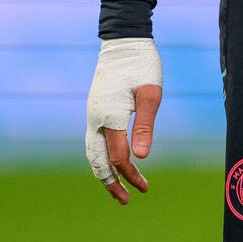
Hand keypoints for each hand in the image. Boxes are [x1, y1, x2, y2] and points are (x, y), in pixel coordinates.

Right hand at [85, 37, 162, 204]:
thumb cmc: (142, 65)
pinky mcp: (95, 108)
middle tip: (125, 201)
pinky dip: (100, 156)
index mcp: (108, 116)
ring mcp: (92, 113)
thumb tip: (140, 158)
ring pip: (92, 151)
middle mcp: (95, 117)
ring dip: (104, 171)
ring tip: (117, 188)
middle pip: (97, 160)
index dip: (130, 174)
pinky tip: (112, 162)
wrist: (123, 40)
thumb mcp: (150, 95)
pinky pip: (93, 140)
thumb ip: (144, 126)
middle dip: (110, 182)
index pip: (117, 157)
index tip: (145, 187)